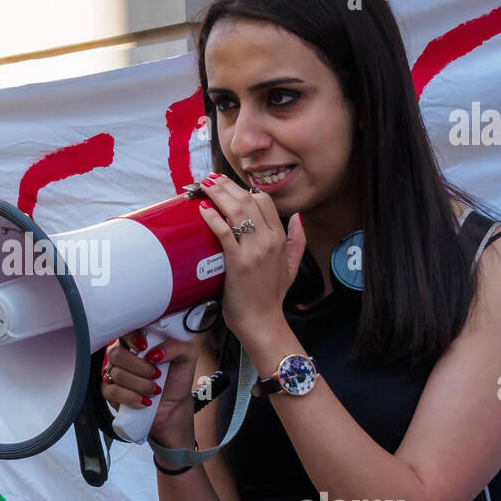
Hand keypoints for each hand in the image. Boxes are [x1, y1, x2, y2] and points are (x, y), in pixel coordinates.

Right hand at [101, 330, 198, 447]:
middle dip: (141, 368)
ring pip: (117, 374)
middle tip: (157, 374)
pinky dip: (132, 398)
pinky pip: (113, 391)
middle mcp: (122, 354)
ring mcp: (113, 372)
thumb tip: (154, 353)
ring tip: (155, 390)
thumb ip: (176, 346)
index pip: (124, 330)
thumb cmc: (177, 378)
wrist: (173, 405)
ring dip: (141, 385)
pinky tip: (144, 401)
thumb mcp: (187, 357)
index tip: (145, 347)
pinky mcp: (109, 391)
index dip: (131, 338)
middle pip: (117, 353)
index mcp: (137, 340)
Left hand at [196, 174, 306, 348]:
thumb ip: (297, 241)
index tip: (228, 185)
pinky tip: (202, 209)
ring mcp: (254, 250)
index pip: (264, 201)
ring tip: (204, 185)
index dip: (244, 189)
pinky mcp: (238, 262)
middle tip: (210, 178)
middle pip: (248, 200)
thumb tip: (298, 219)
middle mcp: (269, 240)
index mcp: (280, 238)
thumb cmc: (271, 296)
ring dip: (217, 194)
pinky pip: (224, 231)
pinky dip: (212, 217)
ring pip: (236, 210)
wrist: (262, 321)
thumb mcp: (292, 266)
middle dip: (226, 185)